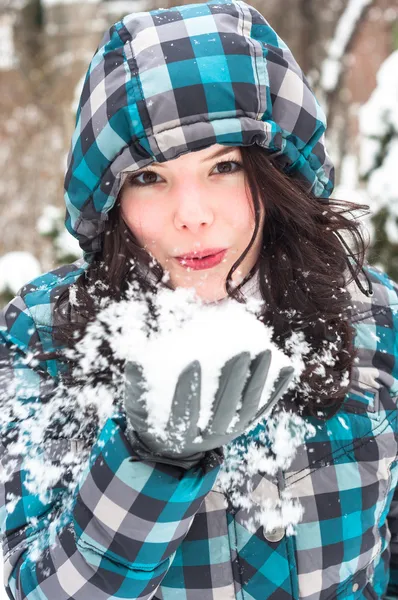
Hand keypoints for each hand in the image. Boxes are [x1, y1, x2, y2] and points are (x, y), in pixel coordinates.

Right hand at [124, 351, 293, 469]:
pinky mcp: (244, 425)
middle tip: (240, 351)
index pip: (183, 412)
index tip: (192, 363)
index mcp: (177, 431)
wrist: (171, 445)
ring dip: (258, 380)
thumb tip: (134, 360)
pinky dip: (277, 389)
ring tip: (265, 352)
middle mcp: (207, 435)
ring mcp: (229, 431)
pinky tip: (289, 367)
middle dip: (233, 380)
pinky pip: (263, 408)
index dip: (187, 390)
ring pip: (248, 408)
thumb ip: (137, 383)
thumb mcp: (137, 404)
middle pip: (223, 409)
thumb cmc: (152, 416)